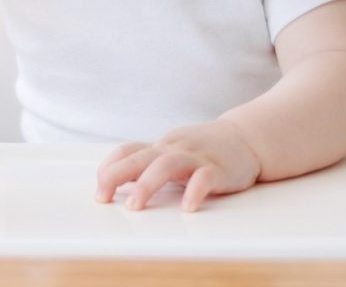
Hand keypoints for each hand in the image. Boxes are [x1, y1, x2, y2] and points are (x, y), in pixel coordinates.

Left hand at [95, 119, 262, 211]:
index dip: (110, 167)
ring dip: (148, 184)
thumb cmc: (203, 149)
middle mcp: (175, 148)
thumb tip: (115, 183)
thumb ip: (148, 164)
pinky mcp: (219, 168)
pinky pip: (205, 178)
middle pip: (141, 157)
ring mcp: (197, 156)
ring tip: (135, 206)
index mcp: (161, 146)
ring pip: (168, 164)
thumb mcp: (172, 151)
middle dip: (118, 175)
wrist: (247, 137)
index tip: (99, 189)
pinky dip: (194, 191)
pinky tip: (187, 207)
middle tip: (102, 196)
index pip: (129, 150)